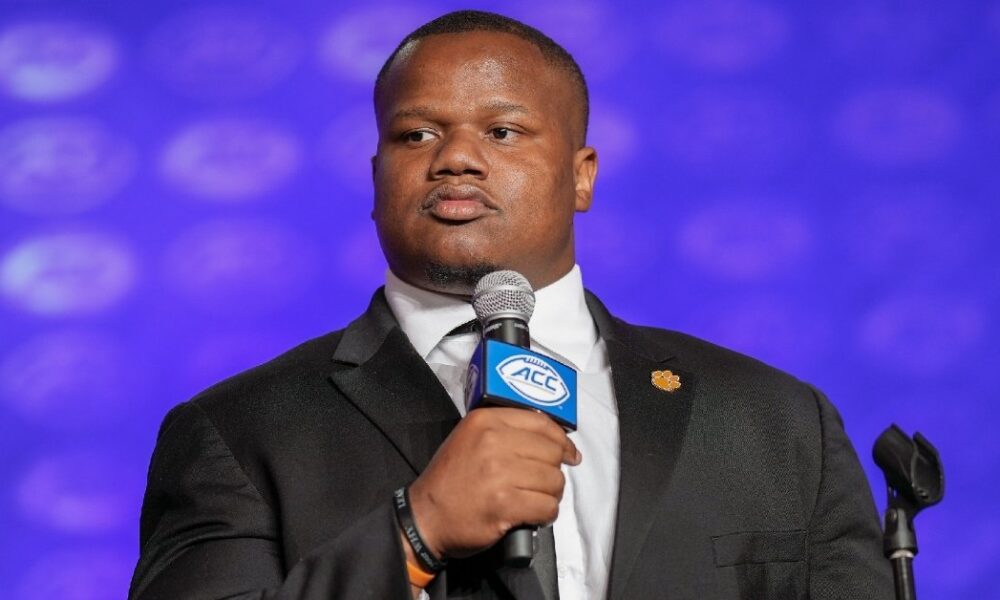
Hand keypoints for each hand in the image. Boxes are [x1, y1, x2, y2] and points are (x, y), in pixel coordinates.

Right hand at [406, 407, 580, 558]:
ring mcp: (500, 473)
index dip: (562, 440)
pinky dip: (545, 515)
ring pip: (554, 481)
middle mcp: (493, 442)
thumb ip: (506, 430)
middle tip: (542, 483)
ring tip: (534, 499)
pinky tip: (532, 515)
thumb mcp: (470, 438)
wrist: (425, 517)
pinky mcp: (504, 504)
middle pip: (552, 452)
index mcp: (486, 421)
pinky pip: (547, 507)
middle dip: (554, 471)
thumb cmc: (451, 479)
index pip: (542, 423)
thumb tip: (554, 439)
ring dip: (550, 495)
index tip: (569, 453)